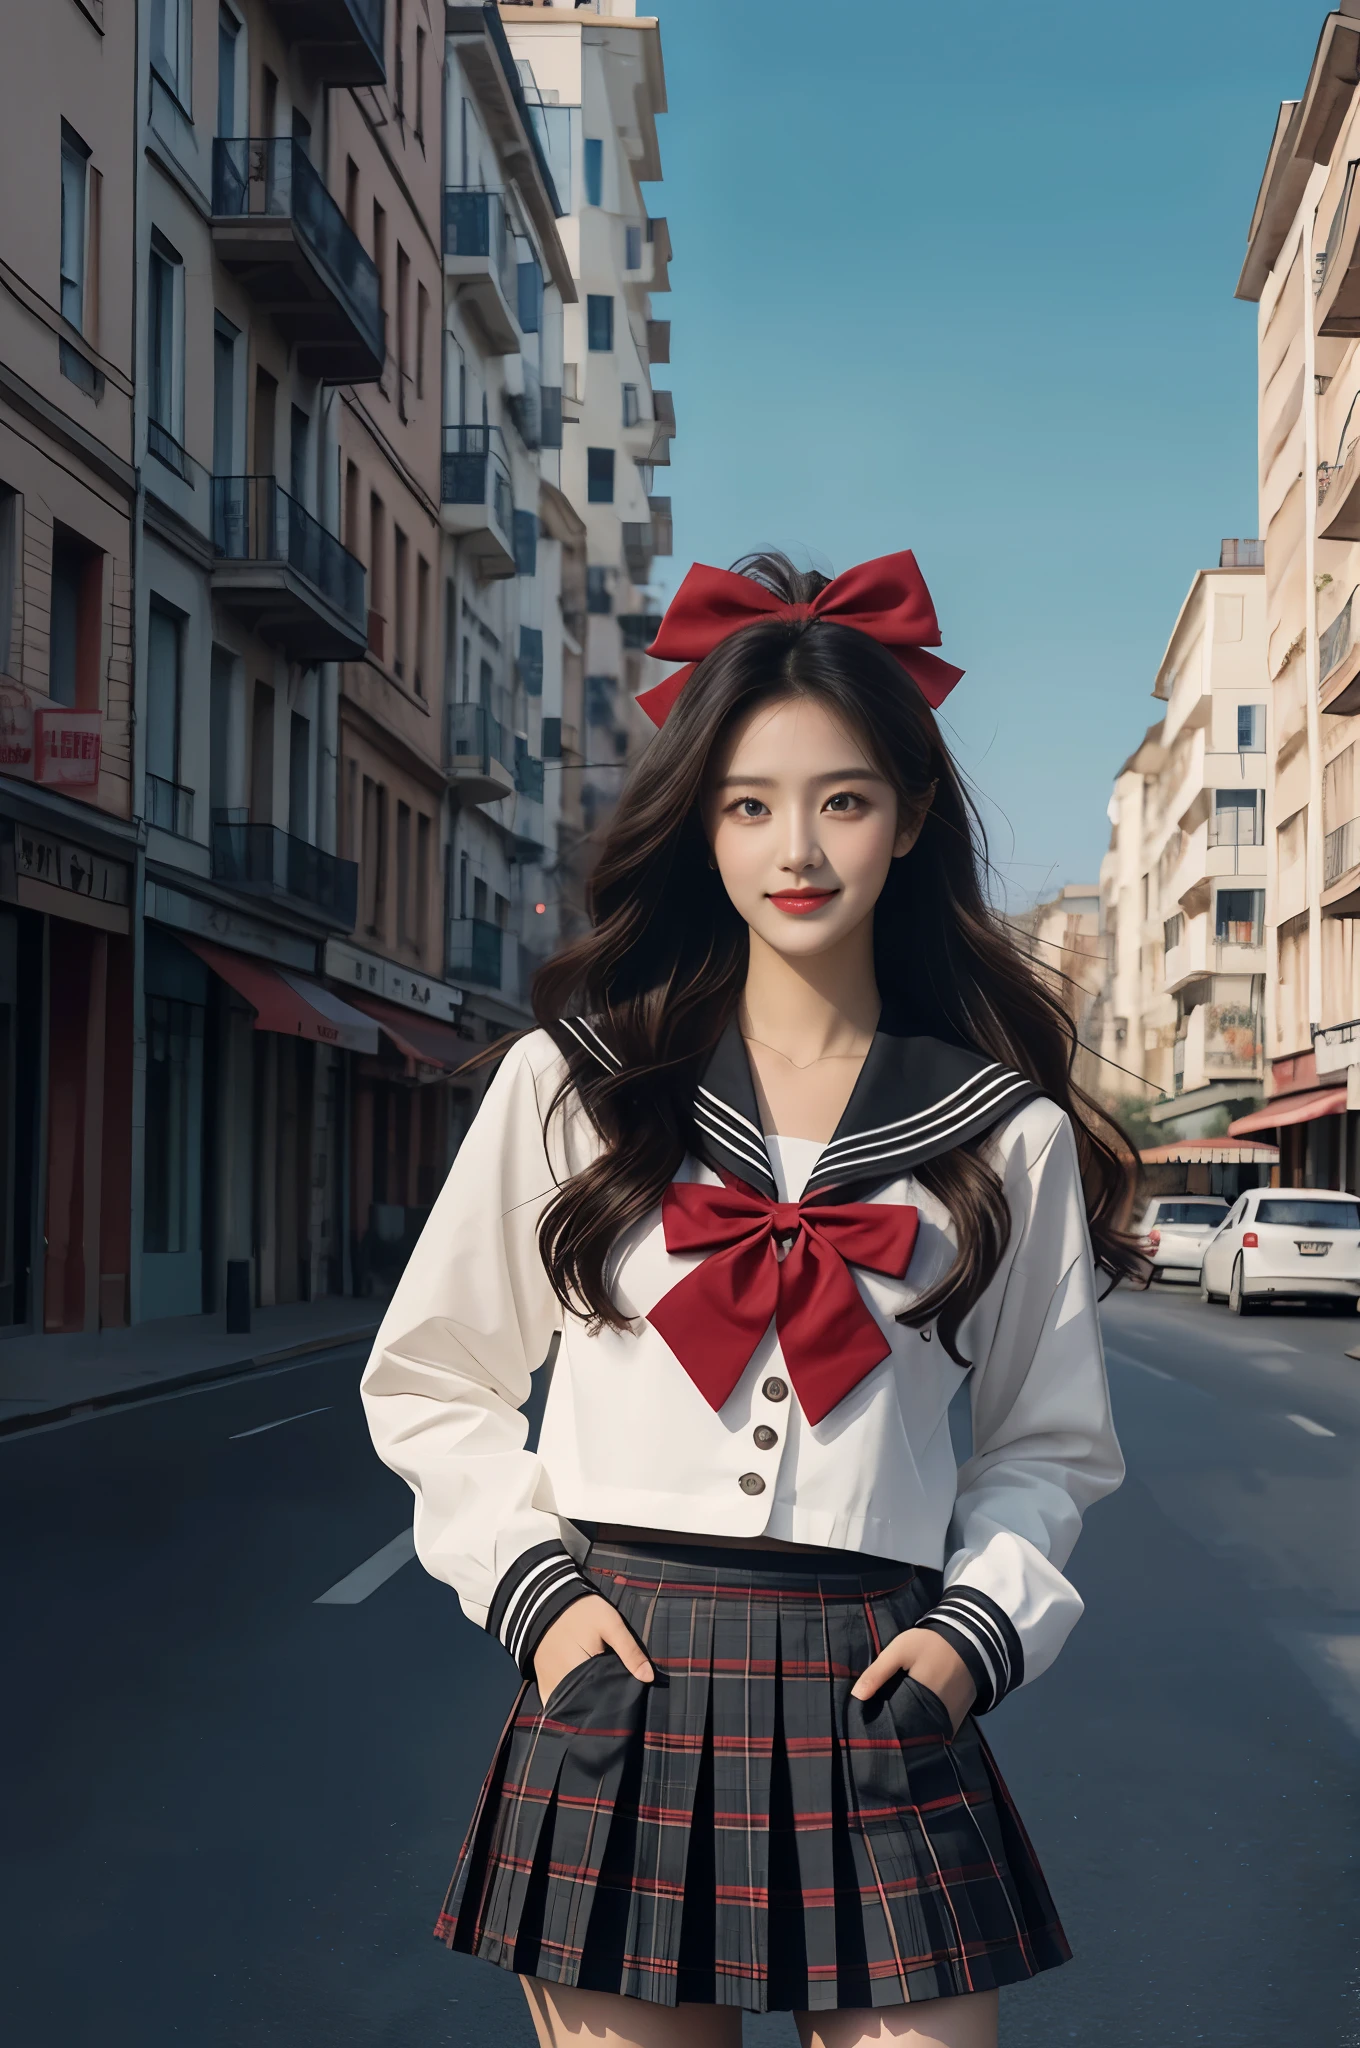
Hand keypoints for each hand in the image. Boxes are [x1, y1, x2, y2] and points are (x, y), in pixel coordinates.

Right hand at [532, 1593, 654, 1707]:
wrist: (547, 1600)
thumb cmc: (582, 1612)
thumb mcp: (611, 1624)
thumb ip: (629, 1651)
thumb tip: (648, 1677)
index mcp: (579, 1672)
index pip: (601, 1700)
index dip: (615, 1703)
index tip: (627, 1702)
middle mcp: (560, 1684)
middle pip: (584, 1706)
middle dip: (600, 1707)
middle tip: (615, 1700)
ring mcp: (548, 1685)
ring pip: (569, 1707)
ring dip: (583, 1706)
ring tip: (598, 1700)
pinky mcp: (542, 1682)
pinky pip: (554, 1702)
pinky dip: (566, 1705)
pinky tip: (579, 1700)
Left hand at [851, 1626, 975, 1734]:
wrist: (968, 1642)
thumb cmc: (931, 1645)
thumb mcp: (900, 1651)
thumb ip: (878, 1672)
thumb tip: (856, 1696)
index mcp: (920, 1700)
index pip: (896, 1725)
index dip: (881, 1727)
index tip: (868, 1726)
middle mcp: (937, 1717)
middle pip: (910, 1733)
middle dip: (895, 1732)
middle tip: (878, 1727)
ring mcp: (949, 1721)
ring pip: (924, 1734)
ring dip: (911, 1731)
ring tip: (894, 1725)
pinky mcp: (957, 1720)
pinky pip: (937, 1731)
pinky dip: (925, 1728)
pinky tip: (913, 1721)